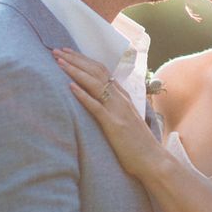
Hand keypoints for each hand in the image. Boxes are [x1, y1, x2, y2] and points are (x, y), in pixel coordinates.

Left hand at [53, 48, 162, 176]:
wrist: (153, 161)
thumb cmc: (138, 145)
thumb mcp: (126, 121)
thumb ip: (115, 110)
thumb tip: (100, 103)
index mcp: (123, 97)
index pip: (102, 71)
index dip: (84, 60)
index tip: (68, 52)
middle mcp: (121, 99)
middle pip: (96, 72)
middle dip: (76, 60)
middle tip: (58, 50)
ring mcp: (118, 110)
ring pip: (95, 84)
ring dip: (75, 71)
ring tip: (59, 62)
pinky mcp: (114, 124)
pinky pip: (96, 106)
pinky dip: (83, 95)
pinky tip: (70, 87)